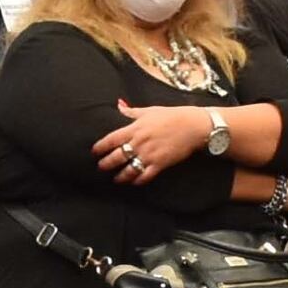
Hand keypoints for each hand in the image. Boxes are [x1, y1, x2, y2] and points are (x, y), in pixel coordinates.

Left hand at [91, 100, 221, 178]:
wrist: (193, 126)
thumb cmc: (172, 116)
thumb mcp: (150, 110)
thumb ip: (131, 111)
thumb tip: (119, 105)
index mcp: (135, 128)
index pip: (111, 139)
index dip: (100, 147)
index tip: (94, 151)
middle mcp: (140, 143)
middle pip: (117, 157)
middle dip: (106, 164)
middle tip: (101, 167)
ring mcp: (149, 155)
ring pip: (129, 170)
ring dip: (120, 176)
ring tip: (116, 179)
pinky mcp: (160, 164)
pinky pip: (145, 176)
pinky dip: (138, 180)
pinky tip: (134, 182)